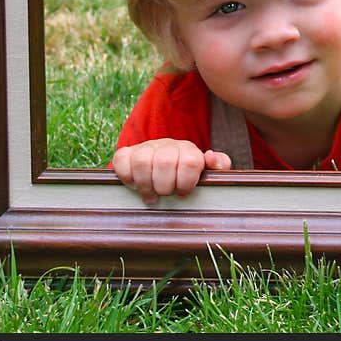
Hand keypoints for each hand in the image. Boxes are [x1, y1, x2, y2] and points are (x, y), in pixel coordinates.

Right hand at [112, 139, 231, 205]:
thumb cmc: (188, 177)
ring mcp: (146, 147)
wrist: (164, 167)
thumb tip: (210, 156)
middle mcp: (167, 145)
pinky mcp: (127, 152)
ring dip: (145, 184)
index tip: (183, 193)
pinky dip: (127, 176)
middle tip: (166, 194)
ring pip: (142, 161)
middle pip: (165, 162)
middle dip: (165, 186)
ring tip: (150, 195)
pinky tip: (135, 184)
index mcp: (189, 151)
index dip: (185, 182)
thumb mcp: (208, 173)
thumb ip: (219, 166)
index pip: (190, 161)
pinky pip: (121, 160)